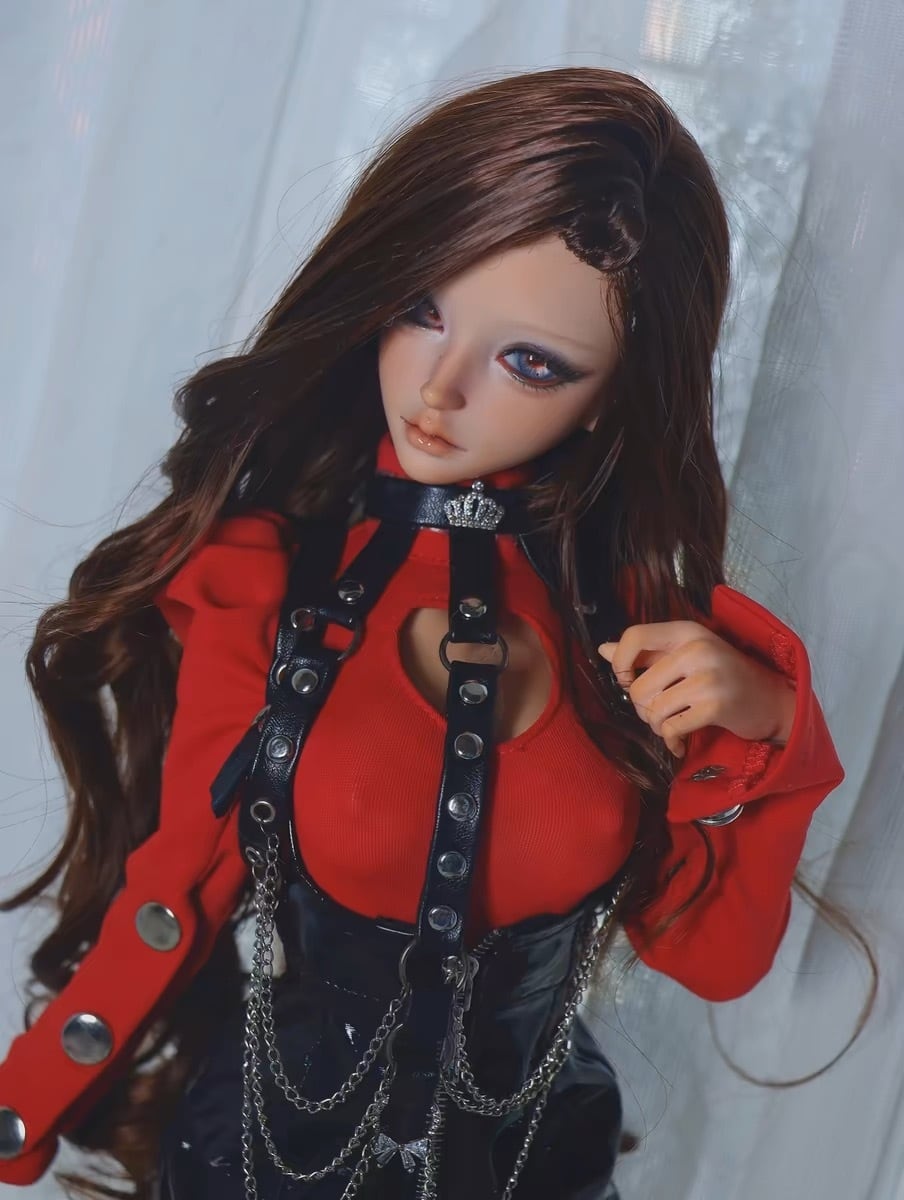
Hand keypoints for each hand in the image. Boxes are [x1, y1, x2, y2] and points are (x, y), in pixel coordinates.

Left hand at [598, 621, 796, 758]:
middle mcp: (697, 648)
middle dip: (642, 708)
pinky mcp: (716, 706)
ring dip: (657, 725)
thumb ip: (646, 653)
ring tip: (671, 725)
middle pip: (637, 686)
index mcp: (685, 630)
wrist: (772, 700)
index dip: (620, 664)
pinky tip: (680, 740)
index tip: (629, 680)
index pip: (633, 637)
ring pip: (652, 709)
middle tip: (659, 712)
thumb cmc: (722, 675)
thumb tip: (603, 650)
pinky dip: (671, 740)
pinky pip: (671, 728)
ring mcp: (707, 677)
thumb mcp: (685, 655)